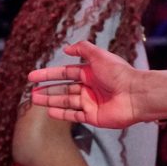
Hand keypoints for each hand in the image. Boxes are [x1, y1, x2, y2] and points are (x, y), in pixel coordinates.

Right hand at [28, 41, 144, 127]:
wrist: (135, 95)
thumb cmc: (119, 74)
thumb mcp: (99, 55)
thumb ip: (83, 49)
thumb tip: (67, 48)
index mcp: (91, 72)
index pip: (65, 72)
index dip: (49, 74)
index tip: (32, 76)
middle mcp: (90, 87)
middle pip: (64, 88)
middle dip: (47, 89)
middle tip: (31, 91)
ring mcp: (91, 103)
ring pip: (66, 101)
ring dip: (50, 100)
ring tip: (34, 100)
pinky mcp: (93, 117)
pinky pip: (74, 116)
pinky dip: (61, 114)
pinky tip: (49, 111)